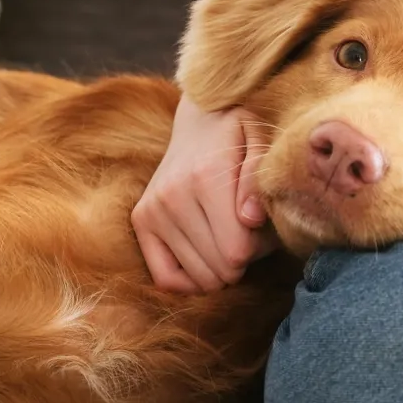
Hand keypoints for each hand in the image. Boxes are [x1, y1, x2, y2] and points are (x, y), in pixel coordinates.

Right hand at [131, 95, 278, 293]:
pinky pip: (165, 278)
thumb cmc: (239, 134)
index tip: (261, 228)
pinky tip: (207, 263)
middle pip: (221, 268)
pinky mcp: (141, 221)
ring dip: (221, 269)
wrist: (200, 120)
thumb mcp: (260, 140)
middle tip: (248, 234)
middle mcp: (172, 196)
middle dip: (243, 260)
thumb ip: (259, 179)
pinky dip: (191, 282)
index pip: (237, 250)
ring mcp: (152, 210)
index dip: (259, 248)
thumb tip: (251, 219)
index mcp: (205, 177)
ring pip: (198, 277)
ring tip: (229, 241)